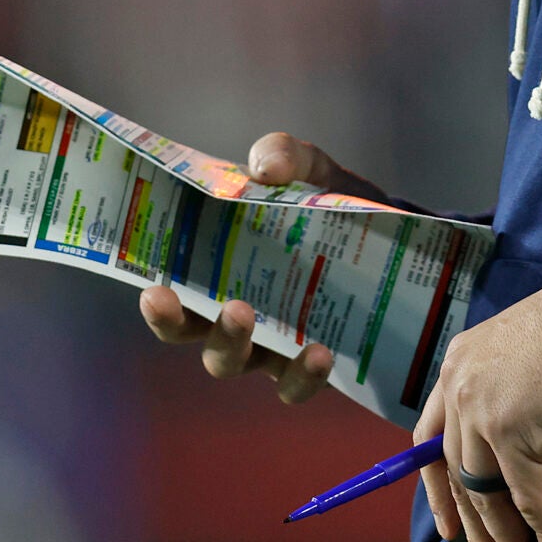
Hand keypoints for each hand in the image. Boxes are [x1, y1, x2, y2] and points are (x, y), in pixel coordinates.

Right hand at [135, 133, 383, 403]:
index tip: (153, 290)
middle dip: (192, 326)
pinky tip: (319, 352)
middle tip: (219, 305)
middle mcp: (235, 313)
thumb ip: (286, 155)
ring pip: (235, 363)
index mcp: (218, 269)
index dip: (159, 305)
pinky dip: (301, 376)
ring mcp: (269, 343)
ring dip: (238, 345)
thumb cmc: (326, 200)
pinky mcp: (308, 361)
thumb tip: (265, 168)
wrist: (388, 230)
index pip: (173, 296)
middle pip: (197, 338)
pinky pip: (293, 386)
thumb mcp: (310, 169)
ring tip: (258, 320)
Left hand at [414, 278, 541, 541]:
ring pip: (482, 490)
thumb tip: (513, 444)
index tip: (446, 523)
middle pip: (455, 470)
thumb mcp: (516, 355)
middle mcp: (460, 388)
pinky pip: (526, 495)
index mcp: (457, 366)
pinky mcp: (512, 432)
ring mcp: (482, 411)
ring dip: (503, 530)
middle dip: (471, 518)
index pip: (430, 437)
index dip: (435, 486)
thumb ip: (500, 394)